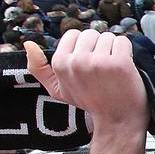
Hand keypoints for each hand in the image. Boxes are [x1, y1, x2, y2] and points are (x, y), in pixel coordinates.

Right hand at [26, 29, 146, 140]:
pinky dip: (126, 52)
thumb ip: (39, 69)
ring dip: (113, 50)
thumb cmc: (89, 101)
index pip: (74, 35)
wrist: (117, 120)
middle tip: (102, 70)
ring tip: (112, 71)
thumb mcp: (57, 90)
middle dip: (99, 48)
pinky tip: (124, 69)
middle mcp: (77, 62)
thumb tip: (28, 44)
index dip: (84, 48)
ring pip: (108, 36)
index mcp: (60, 64)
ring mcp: (98, 62)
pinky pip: (122, 41)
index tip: (88, 64)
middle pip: (91, 34)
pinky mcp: (119, 63)